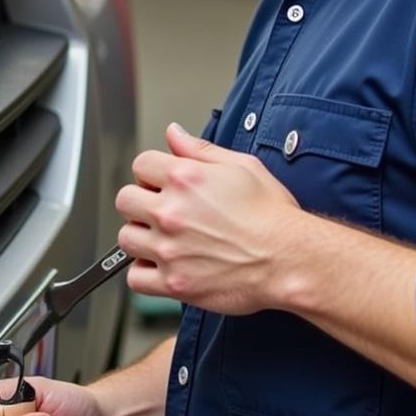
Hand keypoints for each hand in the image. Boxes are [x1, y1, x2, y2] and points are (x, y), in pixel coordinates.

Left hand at [117, 122, 301, 314]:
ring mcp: (169, 249)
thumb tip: (174, 133)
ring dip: (141, 237)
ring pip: (126, 239)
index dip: (151, 172)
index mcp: (184, 178)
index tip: (160, 183)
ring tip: (163, 239)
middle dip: (141, 202)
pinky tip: (162, 265)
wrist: (290, 259)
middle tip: (161, 211)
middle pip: (125, 200)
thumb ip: (200, 149)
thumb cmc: (272, 215)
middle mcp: (171, 212)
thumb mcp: (241, 166)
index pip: (141, 164)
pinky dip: (145, 273)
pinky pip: (135, 278)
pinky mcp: (174, 282)